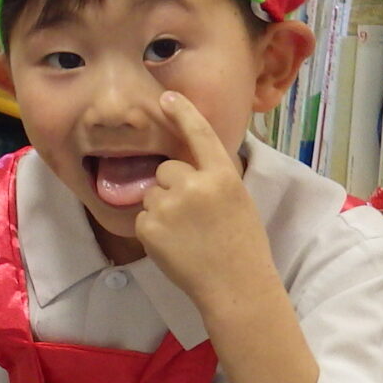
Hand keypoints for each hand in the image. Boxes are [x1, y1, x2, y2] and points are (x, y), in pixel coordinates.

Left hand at [135, 93, 273, 309]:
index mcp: (224, 176)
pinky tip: (175, 246)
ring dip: (161, 209)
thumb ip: (212, 179)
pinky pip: (142, 217)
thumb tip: (183, 167)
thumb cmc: (241, 245)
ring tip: (186, 234)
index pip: (200, 135)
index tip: (167, 96)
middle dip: (172, 187)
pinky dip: (152, 231)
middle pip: (166, 170)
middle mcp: (196, 185)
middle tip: (194, 217)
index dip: (183, 113)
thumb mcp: (237, 200)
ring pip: (151, 193)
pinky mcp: (150, 227)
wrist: (235, 286)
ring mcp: (170, 206)